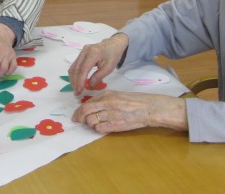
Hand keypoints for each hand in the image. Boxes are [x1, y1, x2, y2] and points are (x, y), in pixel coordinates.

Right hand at [68, 33, 128, 94]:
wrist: (114, 44)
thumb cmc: (113, 56)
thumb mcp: (109, 68)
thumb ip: (98, 76)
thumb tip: (89, 85)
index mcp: (93, 53)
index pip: (83, 69)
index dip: (80, 81)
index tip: (79, 91)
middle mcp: (85, 51)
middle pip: (76, 69)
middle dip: (75, 82)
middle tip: (76, 92)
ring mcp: (82, 51)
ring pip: (73, 67)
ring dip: (73, 79)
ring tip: (76, 88)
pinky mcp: (81, 53)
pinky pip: (75, 65)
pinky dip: (74, 74)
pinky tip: (77, 81)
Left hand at [72, 90, 187, 133]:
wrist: (147, 108)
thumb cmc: (132, 101)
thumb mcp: (116, 95)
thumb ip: (103, 99)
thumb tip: (89, 106)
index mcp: (107, 95)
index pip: (86, 103)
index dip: (78, 111)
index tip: (76, 115)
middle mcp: (107, 103)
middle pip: (85, 111)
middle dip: (79, 117)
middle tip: (78, 121)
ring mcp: (111, 115)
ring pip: (91, 121)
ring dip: (90, 123)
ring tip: (95, 123)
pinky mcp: (116, 125)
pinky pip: (99, 128)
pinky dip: (98, 128)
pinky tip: (103, 126)